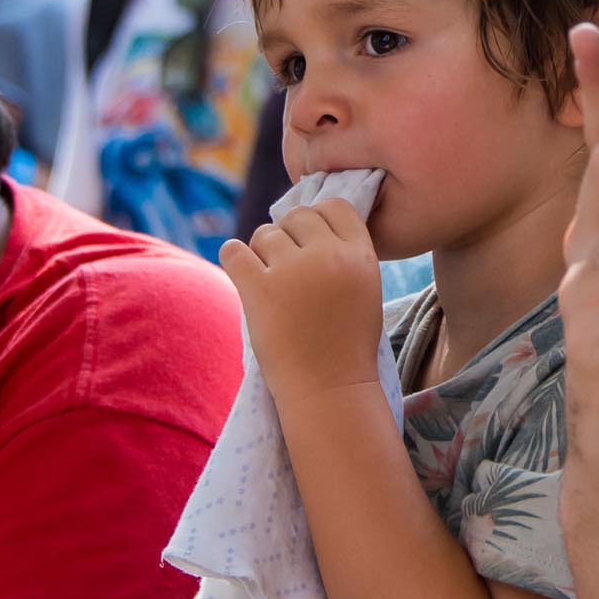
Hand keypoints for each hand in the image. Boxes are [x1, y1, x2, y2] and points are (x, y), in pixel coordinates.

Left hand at [218, 200, 384, 396]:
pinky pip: (234, 251)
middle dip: (288, 235)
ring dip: (261, 251)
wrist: (329, 390)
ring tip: (269, 281)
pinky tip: (242, 272)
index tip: (309, 242)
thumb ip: (344, 255)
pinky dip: (234, 257)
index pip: (335, 207)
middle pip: (298, 216)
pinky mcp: (259, 289)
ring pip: (265, 233)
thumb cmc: (346, 346)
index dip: (319, 220)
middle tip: (285, 267)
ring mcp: (293, 271)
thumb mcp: (364, 291)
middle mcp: (328, 256)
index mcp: (360, 255)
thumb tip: (306, 221)